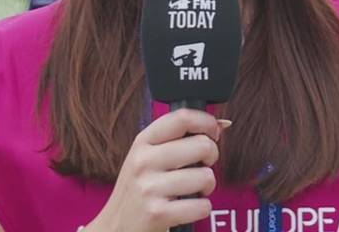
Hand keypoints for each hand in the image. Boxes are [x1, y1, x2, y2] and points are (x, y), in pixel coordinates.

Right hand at [84, 109, 228, 231]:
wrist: (116, 227)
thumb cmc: (139, 189)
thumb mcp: (148, 157)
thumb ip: (179, 139)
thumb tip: (223, 123)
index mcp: (143, 142)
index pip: (182, 117)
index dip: (207, 122)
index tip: (213, 133)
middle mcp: (144, 161)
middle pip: (202, 145)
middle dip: (212, 157)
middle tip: (201, 167)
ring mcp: (149, 187)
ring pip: (206, 176)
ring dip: (207, 187)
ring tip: (191, 191)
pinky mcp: (158, 213)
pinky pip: (202, 205)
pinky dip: (202, 209)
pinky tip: (187, 208)